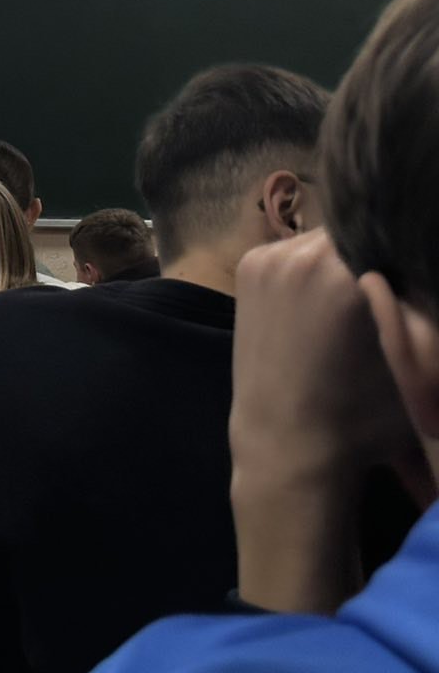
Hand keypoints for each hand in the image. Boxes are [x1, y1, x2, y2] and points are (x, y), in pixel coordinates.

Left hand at [230, 231, 417, 611]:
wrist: (285, 441)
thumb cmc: (364, 415)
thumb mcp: (415, 359)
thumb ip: (419, 307)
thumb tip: (423, 261)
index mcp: (349, 275)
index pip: (397, 236)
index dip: (412, 250)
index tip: (415, 276)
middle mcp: (306, 255)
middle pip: (362, 231)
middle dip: (380, 251)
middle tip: (390, 284)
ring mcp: (271, 257)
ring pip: (329, 236)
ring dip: (347, 254)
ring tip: (359, 291)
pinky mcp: (250, 264)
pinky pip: (296, 248)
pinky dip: (315, 262)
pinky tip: (326, 293)